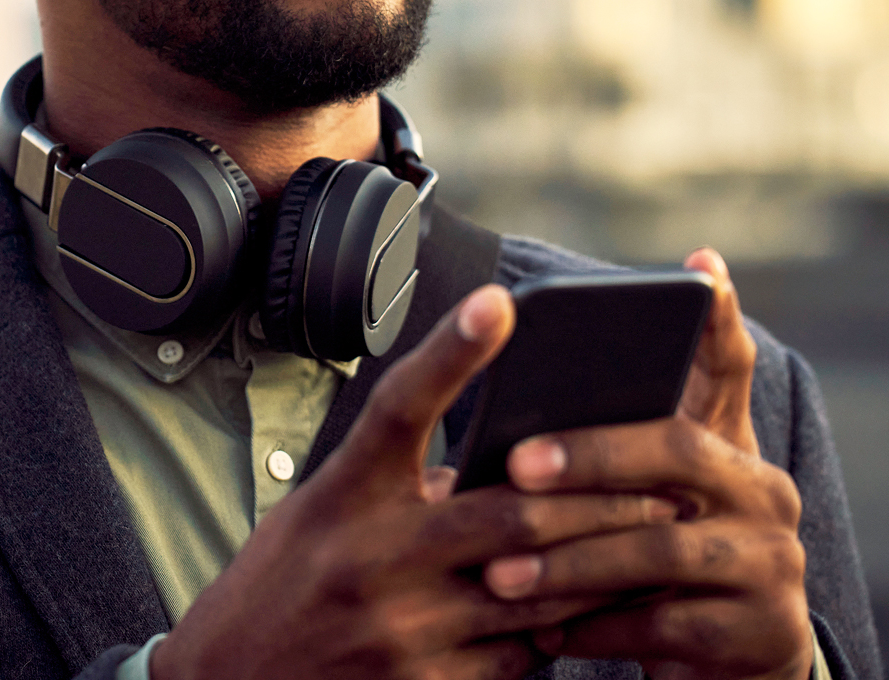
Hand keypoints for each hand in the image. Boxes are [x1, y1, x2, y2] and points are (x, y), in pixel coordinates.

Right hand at [152, 285, 681, 679]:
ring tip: (651, 543)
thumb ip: (400, 487)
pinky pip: (519, 656)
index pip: (399, 407)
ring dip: (599, 565)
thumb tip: (495, 472)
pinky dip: (557, 629)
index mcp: (341, 494)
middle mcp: (369, 555)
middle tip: (661, 481)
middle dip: (598, 495)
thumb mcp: (324, 513)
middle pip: (508, 507)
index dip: (450, 350)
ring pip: (534, 587)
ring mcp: (397, 627)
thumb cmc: (281, 582)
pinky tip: (582, 613)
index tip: (501, 299)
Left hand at [486, 249, 813, 679]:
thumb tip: (507, 426)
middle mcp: (762, 491)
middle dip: (590, 455)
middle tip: (516, 465)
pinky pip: (665, 625)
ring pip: (660, 545)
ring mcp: (770, 562)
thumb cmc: (656, 562)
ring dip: (570, 560)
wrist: (725, 663)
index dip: (717, 319)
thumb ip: (600, 455)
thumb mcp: (637, 504)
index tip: (697, 267)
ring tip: (498, 573)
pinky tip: (542, 629)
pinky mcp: (762, 633)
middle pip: (676, 448)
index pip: (728, 368)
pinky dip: (595, 626)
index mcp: (726, 447)